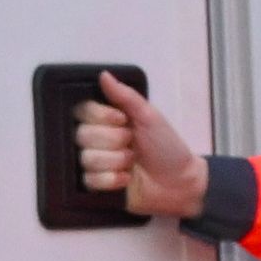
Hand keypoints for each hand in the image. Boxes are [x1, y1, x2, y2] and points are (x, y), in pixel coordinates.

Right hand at [77, 73, 208, 223]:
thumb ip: (125, 96)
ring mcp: (95, 163)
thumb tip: (104, 75)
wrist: (179, 182)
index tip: (123, 120)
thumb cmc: (167, 148)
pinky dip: (112, 179)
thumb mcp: (150, 116)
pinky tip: (127, 178)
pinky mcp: (97, 185)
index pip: (83, 111)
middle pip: (82, 135)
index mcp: (107, 119)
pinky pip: (90, 180)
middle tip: (132, 143)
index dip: (101, 116)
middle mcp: (97, 139)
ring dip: (116, 161)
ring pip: (86, 158)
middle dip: (113, 141)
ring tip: (133, 162)